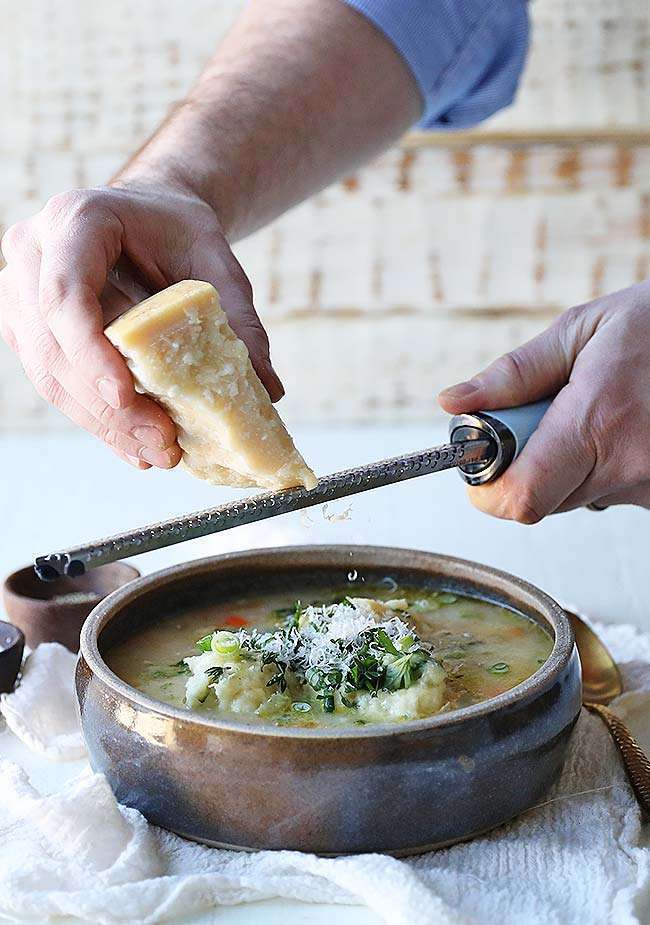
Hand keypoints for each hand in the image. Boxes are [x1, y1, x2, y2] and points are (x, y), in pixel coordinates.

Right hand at [0, 182, 282, 468]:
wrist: (150, 217)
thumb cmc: (179, 232)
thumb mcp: (217, 263)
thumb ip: (239, 320)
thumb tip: (268, 390)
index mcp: (77, 219)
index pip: (66, 295)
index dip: (90, 352)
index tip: (126, 398)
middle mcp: (35, 252)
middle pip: (53, 345)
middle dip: (107, 407)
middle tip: (163, 445)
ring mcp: (23, 292)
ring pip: (48, 373)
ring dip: (103, 423)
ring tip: (158, 453)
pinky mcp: (28, 327)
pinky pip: (54, 382)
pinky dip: (97, 419)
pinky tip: (135, 446)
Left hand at [439, 280, 649, 520]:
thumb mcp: (582, 328)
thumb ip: (515, 374)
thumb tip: (456, 403)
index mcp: (595, 421)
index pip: (521, 497)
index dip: (489, 491)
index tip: (482, 466)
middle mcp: (628, 464)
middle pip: (541, 501)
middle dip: (526, 465)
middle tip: (545, 417)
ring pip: (577, 497)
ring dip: (568, 464)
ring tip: (597, 411)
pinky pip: (612, 491)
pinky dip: (604, 465)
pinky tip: (623, 426)